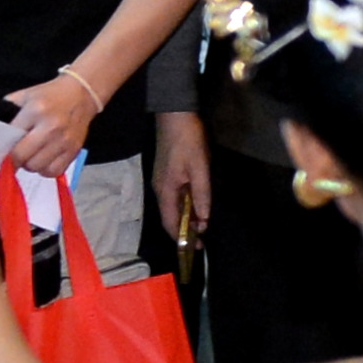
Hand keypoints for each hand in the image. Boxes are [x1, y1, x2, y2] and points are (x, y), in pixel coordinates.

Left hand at [1, 67, 100, 174]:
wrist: (82, 93)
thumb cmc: (49, 95)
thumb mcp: (25, 96)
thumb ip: (7, 111)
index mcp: (36, 110)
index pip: (11, 139)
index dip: (2, 149)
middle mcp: (51, 127)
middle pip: (23, 157)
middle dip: (15, 160)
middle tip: (13, 156)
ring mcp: (64, 140)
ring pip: (37, 167)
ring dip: (30, 165)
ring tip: (30, 156)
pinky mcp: (74, 150)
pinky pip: (54, 171)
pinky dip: (45, 170)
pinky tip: (43, 160)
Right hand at [152, 109, 210, 243]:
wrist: (174, 115)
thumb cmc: (188, 141)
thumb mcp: (200, 168)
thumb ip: (202, 195)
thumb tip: (203, 220)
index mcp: (165, 190)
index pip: (169, 222)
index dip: (182, 237)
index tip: (197, 246)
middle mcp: (159, 189)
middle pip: (169, 216)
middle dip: (184, 229)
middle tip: (202, 237)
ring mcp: (161, 180)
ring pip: (171, 206)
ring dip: (185, 217)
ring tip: (202, 222)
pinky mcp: (165, 173)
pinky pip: (173, 196)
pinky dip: (184, 204)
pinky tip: (195, 203)